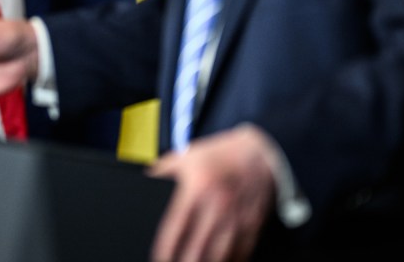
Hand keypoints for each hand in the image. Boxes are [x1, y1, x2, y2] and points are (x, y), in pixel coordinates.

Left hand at [147, 125, 277, 261]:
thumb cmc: (219, 155)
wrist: (260, 152)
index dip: (164, 249)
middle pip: (197, 248)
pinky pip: (240, 252)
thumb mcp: (186, 156)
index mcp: (197, 188)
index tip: (158, 259)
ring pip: (219, 255)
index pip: (175, 227)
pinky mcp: (252, 225)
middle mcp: (217, 206)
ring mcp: (237, 218)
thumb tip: (143, 184)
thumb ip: (162, 171)